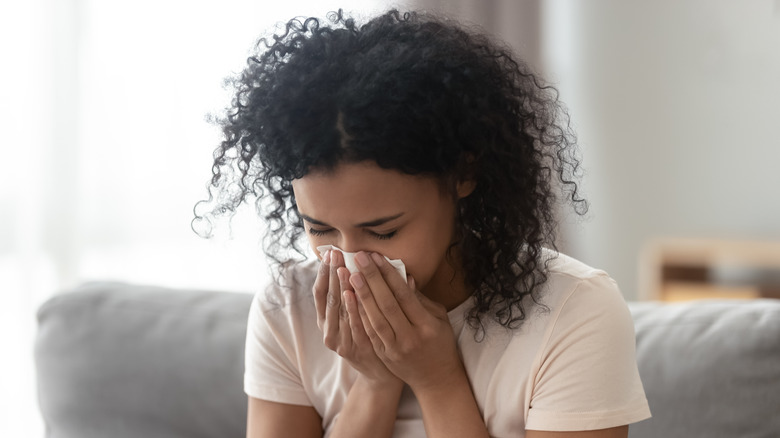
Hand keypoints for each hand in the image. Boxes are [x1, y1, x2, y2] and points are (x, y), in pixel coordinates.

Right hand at [312, 250, 400, 386]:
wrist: (381, 373)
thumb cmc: (372, 337)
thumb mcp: (361, 315)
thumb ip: (360, 292)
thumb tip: (369, 261)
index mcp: (327, 320)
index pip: (320, 291)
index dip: (323, 272)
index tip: (329, 253)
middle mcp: (328, 330)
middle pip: (327, 297)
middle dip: (331, 274)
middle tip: (335, 254)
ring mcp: (338, 341)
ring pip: (338, 310)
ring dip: (340, 288)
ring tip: (342, 268)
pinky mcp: (351, 351)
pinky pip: (351, 325)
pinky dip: (351, 309)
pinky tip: (351, 294)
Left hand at [348, 251, 466, 392]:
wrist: (436, 378)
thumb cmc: (440, 342)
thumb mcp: (438, 318)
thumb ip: (420, 299)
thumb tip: (403, 276)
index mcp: (427, 325)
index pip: (404, 296)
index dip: (389, 275)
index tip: (377, 257)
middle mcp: (410, 337)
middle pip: (387, 304)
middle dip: (371, 279)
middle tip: (359, 258)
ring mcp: (395, 349)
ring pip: (375, 319)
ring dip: (361, 295)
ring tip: (350, 275)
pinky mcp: (384, 355)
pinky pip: (369, 332)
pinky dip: (359, 314)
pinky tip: (350, 299)